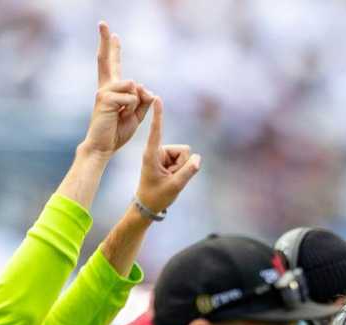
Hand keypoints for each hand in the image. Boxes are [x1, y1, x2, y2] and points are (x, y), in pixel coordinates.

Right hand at [78, 23, 153, 158]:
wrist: (103, 146)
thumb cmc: (117, 132)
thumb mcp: (137, 115)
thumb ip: (144, 100)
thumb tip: (143, 85)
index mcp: (113, 89)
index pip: (113, 64)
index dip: (113, 48)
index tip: (112, 34)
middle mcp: (106, 86)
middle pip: (106, 59)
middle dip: (106, 41)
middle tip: (102, 23)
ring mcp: (104, 91)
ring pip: (133, 87)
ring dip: (135, 105)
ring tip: (122, 116)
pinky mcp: (105, 98)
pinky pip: (131, 98)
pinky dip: (131, 110)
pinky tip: (119, 117)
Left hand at [136, 97, 201, 214]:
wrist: (148, 205)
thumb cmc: (157, 196)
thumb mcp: (174, 186)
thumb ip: (188, 172)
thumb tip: (198, 159)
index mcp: (152, 154)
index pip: (157, 131)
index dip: (159, 116)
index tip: (157, 98)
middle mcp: (157, 150)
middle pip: (183, 150)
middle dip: (182, 165)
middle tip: (170, 178)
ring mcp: (163, 154)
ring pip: (185, 155)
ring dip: (181, 168)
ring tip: (169, 178)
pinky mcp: (168, 158)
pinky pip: (184, 159)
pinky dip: (181, 169)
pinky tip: (171, 177)